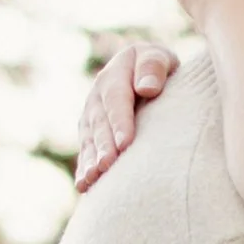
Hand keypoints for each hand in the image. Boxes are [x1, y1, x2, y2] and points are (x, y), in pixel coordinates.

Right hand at [77, 42, 176, 191]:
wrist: (144, 72)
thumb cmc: (158, 67)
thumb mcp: (159, 57)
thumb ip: (154, 66)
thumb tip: (147, 88)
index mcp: (114, 76)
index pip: (116, 101)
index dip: (120, 122)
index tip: (126, 144)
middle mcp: (97, 97)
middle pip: (100, 124)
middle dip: (103, 147)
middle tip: (107, 167)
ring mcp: (91, 116)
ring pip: (89, 140)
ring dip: (90, 161)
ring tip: (92, 180)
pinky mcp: (90, 134)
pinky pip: (86, 152)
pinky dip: (84, 169)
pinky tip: (84, 186)